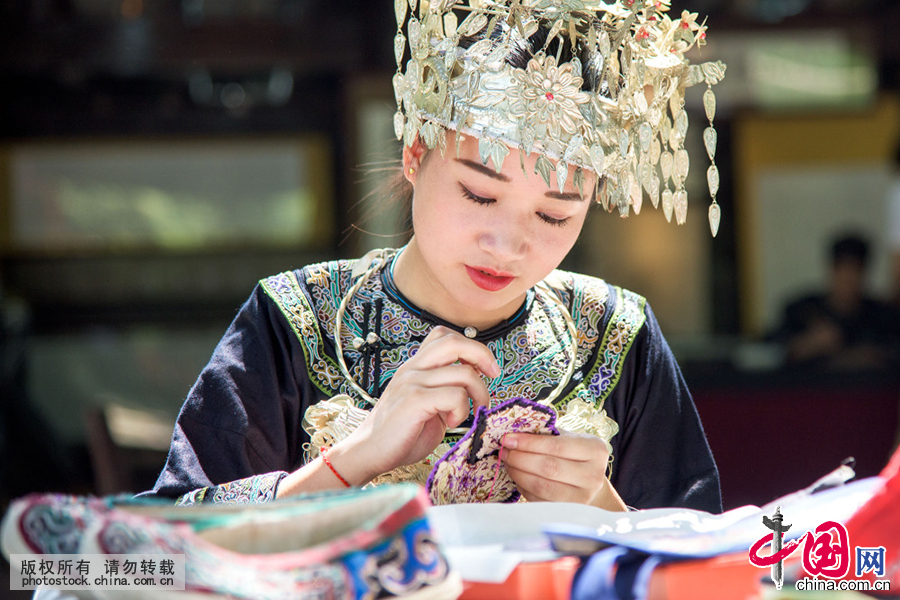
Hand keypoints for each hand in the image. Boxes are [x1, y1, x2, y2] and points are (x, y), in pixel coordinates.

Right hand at [336, 326, 499, 483]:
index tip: (486, 369)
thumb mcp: (428, 405)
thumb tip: (476, 383)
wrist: (370, 452)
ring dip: (478, 394)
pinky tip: (451, 423)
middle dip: (483, 356)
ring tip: (468, 413)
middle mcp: (413, 368)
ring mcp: (412, 382)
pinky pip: (455, 396)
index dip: (471, 347)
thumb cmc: (402, 433)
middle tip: (494, 376)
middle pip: (455, 342)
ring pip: (463, 373)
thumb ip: (447, 390)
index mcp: (416, 366)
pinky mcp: (414, 400)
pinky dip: (462, 411)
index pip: (444, 336)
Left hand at [502, 431, 625, 509]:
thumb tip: (513, 435)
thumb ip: (545, 434)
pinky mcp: (568, 511)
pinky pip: (538, 500)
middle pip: (549, 467)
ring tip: (508, 463)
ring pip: (542, 486)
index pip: (557, 446)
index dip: (529, 443)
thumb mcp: (567, 438)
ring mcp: (583, 498)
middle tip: (505, 452)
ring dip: (518, 474)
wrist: (589, 481)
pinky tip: (517, 476)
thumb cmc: (572, 454)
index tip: (508, 439)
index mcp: (595, 450)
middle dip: (520, 458)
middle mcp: (593, 476)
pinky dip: (523, 487)